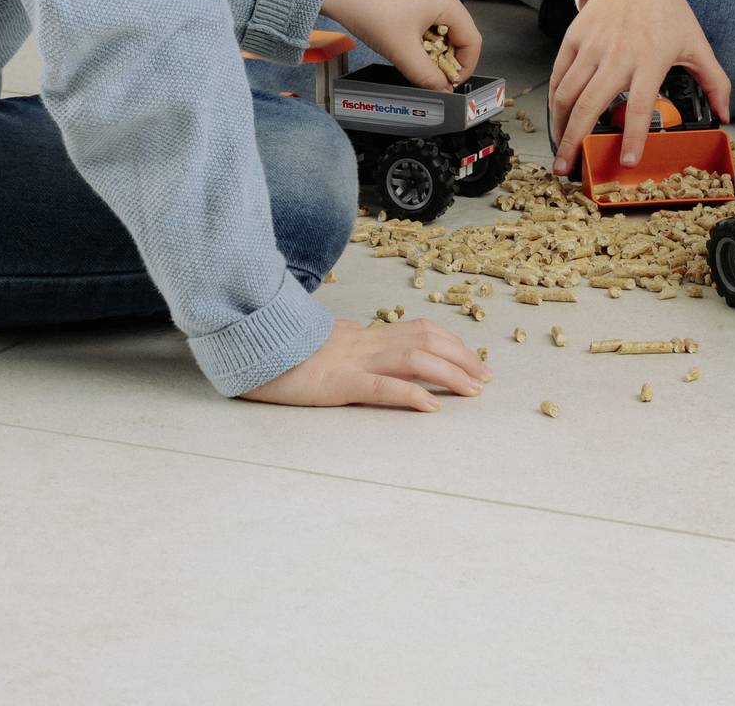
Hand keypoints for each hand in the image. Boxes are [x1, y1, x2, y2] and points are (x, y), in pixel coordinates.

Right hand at [240, 317, 489, 411]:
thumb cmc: (282, 352)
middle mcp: (364, 343)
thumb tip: (368, 340)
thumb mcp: (323, 344)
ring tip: (472, 390)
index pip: (419, 329)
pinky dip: (410, 395)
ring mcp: (352, 362)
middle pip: (426, 339)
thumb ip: (349, 342)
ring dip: (449, 373)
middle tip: (486, 377)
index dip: (451, 342)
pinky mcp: (337, 384)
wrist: (248, 349)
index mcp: (363, 336)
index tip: (474, 359)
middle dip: (462, 357)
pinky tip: (431, 406)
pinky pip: (380, 387)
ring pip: (413, 359)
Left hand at [320, 0, 481, 91]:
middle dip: (445, 57)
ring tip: (408, 57)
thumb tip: (443, 90)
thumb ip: (426, 75)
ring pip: (437, 24)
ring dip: (429, 47)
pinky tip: (398, 40)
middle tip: (427, 74)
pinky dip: (416, 33)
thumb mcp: (401, 50)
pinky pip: (422, 15)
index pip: (472, 40)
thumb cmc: (369, 7)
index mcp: (446, 0)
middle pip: (457, 31)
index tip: (449, 83)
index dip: (465, 66)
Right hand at [550, 0, 729, 178]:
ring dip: (560, 125)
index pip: (638, 106)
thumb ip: (714, 80)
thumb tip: (724, 113)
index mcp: (649, 60)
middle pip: (590, 106)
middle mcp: (617, 55)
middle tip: (569, 169)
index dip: (632, 137)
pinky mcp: (574, 38)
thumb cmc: (666, 9)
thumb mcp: (696, 43)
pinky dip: (554, 99)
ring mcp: (592, 46)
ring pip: (568, 93)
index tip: (627, 161)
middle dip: (575, 141)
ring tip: (560, 150)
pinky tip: (556, 116)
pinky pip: (559, 75)